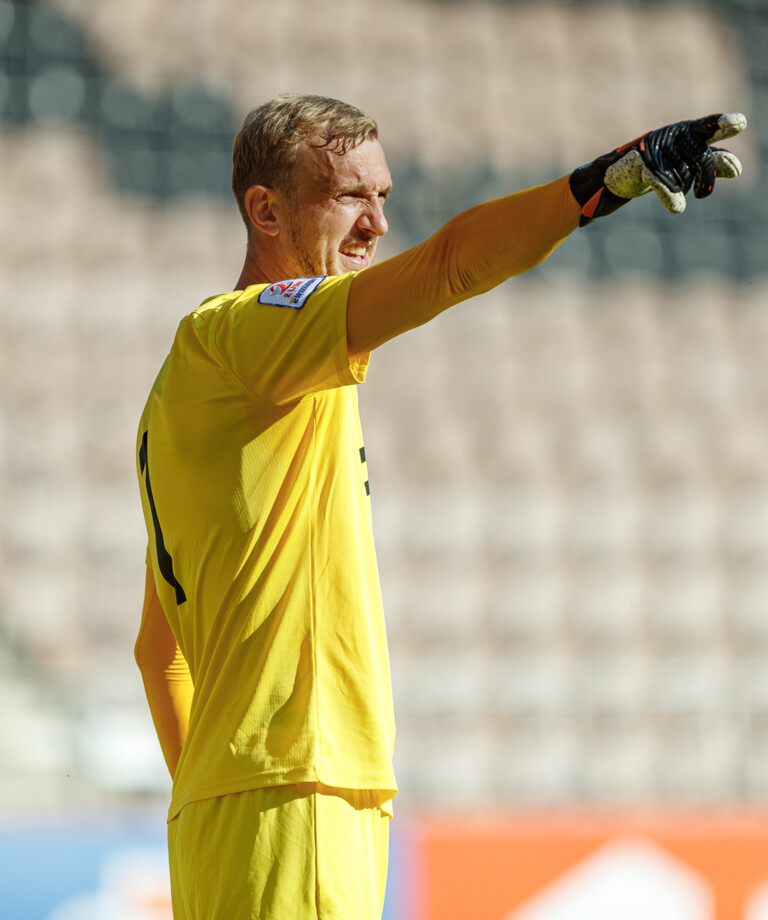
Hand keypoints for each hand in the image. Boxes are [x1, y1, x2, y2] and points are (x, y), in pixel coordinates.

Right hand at [569, 113, 745, 225]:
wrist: (614, 177)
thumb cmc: (653, 167)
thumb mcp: (684, 163)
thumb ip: (711, 162)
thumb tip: (737, 170)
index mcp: (685, 131)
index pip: (708, 127)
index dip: (723, 125)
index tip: (740, 123)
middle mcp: (671, 134)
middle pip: (702, 157)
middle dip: (707, 179)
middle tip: (703, 195)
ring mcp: (655, 148)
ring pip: (683, 174)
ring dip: (683, 189)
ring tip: (677, 193)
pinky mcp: (641, 164)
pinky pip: (664, 182)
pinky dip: (672, 197)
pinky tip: (677, 208)